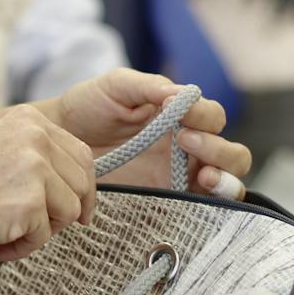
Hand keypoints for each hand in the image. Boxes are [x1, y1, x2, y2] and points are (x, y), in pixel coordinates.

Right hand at [0, 105, 97, 264]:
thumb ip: (32, 157)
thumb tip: (74, 184)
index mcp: (27, 119)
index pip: (80, 154)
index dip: (81, 187)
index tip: (75, 210)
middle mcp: (35, 136)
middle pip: (84, 183)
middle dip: (67, 212)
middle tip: (36, 228)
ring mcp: (34, 167)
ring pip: (71, 211)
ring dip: (41, 231)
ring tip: (4, 232)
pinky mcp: (30, 203)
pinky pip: (46, 237)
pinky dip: (21, 248)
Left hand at [43, 70, 253, 199]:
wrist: (60, 138)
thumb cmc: (89, 107)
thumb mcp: (117, 86)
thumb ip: (149, 86)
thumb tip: (181, 95)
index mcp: (181, 117)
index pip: (213, 118)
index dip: (204, 116)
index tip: (179, 114)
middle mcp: (188, 148)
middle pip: (233, 155)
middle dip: (219, 150)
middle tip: (185, 141)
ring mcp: (179, 177)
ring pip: (227, 183)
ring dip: (225, 179)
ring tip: (203, 176)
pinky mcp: (166, 202)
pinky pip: (201, 208)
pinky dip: (210, 204)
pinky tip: (193, 194)